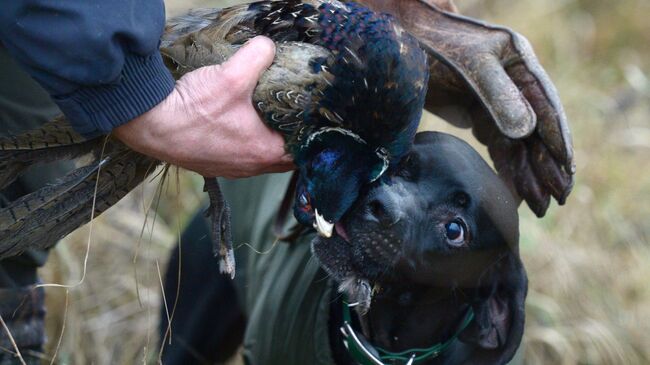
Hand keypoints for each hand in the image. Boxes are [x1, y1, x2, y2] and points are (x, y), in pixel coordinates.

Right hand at [114, 36, 293, 178]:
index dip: (311, 132)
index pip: (304, 149)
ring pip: (261, 156)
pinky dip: (245, 143)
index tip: (311, 117)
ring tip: (267, 118)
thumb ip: (259, 55)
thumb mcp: (232, 74)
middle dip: (291, 136)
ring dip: (267, 140)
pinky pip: (239, 156)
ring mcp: (232, 168)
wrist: (152, 126)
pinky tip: (238, 125)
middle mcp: (251, 167)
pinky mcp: (214, 164)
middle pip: (285, 155)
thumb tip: (268, 47)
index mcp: (266, 151)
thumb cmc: (193, 109)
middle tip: (292, 115)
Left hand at [358, 0, 574, 216]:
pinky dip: (508, 169)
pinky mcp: (479, 113)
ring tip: (541, 207)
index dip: (557, 141)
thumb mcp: (470, 64)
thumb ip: (498, 93)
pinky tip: (516, 192)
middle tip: (559, 200)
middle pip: (536, 131)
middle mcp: (514, 84)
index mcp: (520, 65)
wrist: (403, 37)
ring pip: (519, 143)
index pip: (545, 108)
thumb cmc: (435, 42)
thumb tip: (526, 131)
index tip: (567, 172)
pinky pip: (499, 146)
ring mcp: (497, 100)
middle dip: (548, 167)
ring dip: (530, 174)